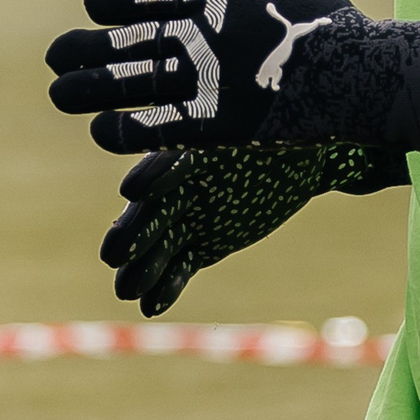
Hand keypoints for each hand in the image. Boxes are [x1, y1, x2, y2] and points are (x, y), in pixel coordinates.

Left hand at [45, 0, 419, 166]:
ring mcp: (212, 84)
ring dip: (91, 88)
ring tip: (59, 92)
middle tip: (54, 55)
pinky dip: (127, 128)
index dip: (118, 1)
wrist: (370, 80)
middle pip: (132, 43)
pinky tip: (102, 129)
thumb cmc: (334, 27)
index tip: (91, 5)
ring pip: (134, 85)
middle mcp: (207, 41)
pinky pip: (161, 127)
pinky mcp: (223, 127)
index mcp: (222, 3)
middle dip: (88, 49)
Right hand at [101, 143, 406, 315]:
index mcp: (200, 146)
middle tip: (112, 254)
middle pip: (155, 208)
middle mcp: (187, 182)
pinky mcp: (205, 240)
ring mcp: (193, 213)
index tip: (133, 190)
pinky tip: (151, 306)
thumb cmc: (294, 125)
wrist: (305, 150)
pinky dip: (166, 285)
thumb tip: (306, 112)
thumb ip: (285, 122)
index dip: (153, 175)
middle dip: (134, 229)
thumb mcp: (288, 122)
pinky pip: (181, 266)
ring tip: (125, 292)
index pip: (171, 160)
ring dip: (142, 266)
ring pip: (161, 244)